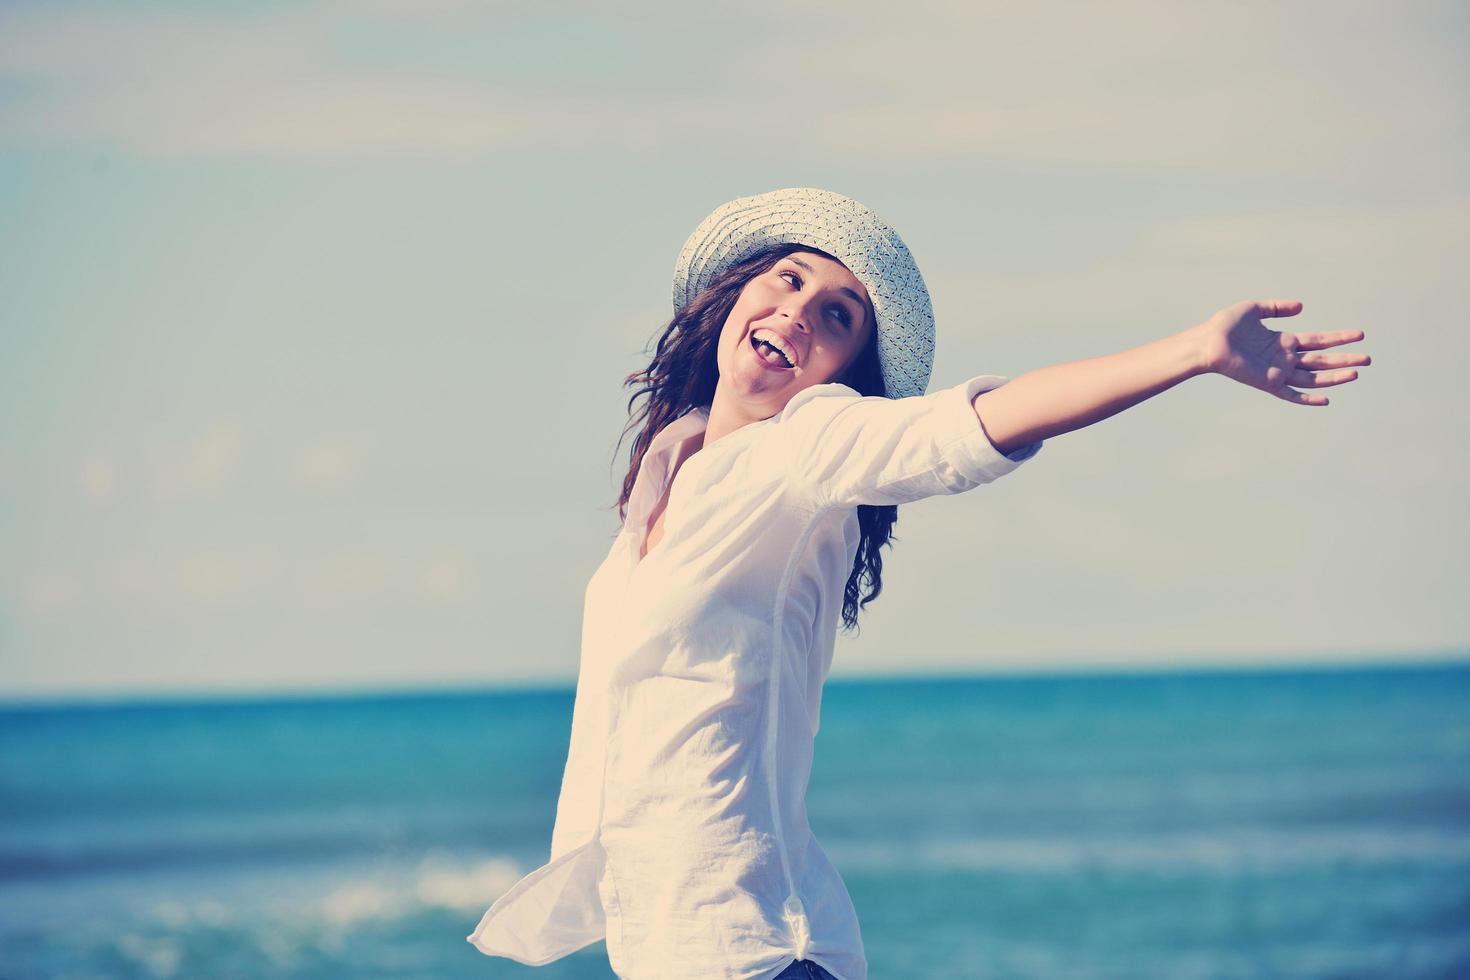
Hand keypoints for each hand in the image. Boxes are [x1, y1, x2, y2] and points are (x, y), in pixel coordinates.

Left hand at [1195, 299, 1370, 405]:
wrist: (1206, 342)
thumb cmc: (1225, 326)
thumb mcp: (1254, 309)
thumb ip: (1277, 307)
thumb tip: (1302, 306)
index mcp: (1283, 341)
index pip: (1318, 340)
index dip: (1339, 338)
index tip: (1359, 334)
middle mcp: (1284, 358)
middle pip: (1321, 360)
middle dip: (1345, 359)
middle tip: (1368, 358)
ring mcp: (1277, 372)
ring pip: (1313, 377)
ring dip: (1334, 376)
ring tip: (1356, 372)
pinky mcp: (1267, 383)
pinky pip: (1291, 394)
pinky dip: (1307, 398)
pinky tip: (1326, 399)